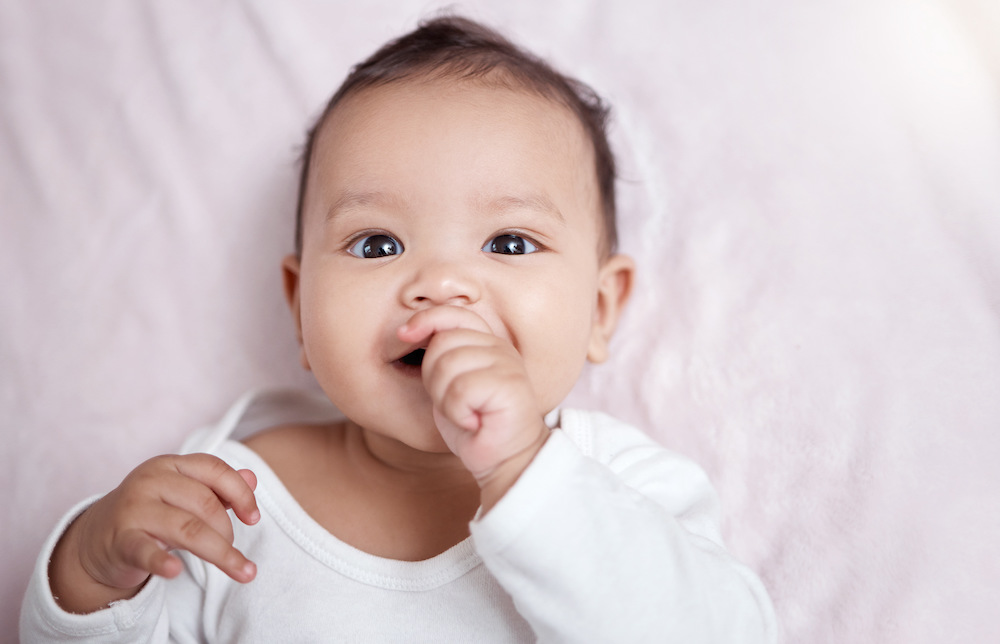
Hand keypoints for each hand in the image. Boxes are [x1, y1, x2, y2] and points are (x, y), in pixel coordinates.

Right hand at [49, 453, 258, 612]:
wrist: (97, 539)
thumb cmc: (151, 513)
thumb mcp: (182, 494)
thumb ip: (218, 488)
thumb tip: (252, 478)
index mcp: (170, 466)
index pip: (214, 469)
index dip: (241, 493)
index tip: (254, 518)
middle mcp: (150, 481)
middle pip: (204, 503)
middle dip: (227, 530)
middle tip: (231, 549)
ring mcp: (133, 510)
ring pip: (186, 528)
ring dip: (220, 552)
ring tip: (240, 570)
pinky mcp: (121, 541)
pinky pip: (144, 551)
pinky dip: (161, 561)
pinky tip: (175, 571)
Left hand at [398, 306, 548, 509]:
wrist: (503, 460)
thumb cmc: (474, 424)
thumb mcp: (448, 384)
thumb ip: (438, 355)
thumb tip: (407, 329)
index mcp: (486, 342)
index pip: (453, 314)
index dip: (426, 320)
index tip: (404, 334)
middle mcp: (499, 348)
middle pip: (443, 342)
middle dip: (433, 377)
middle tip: (453, 403)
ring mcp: (507, 364)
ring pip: (448, 364)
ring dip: (445, 398)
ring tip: (464, 412)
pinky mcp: (510, 385)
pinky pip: (461, 389)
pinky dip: (457, 412)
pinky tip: (473, 422)